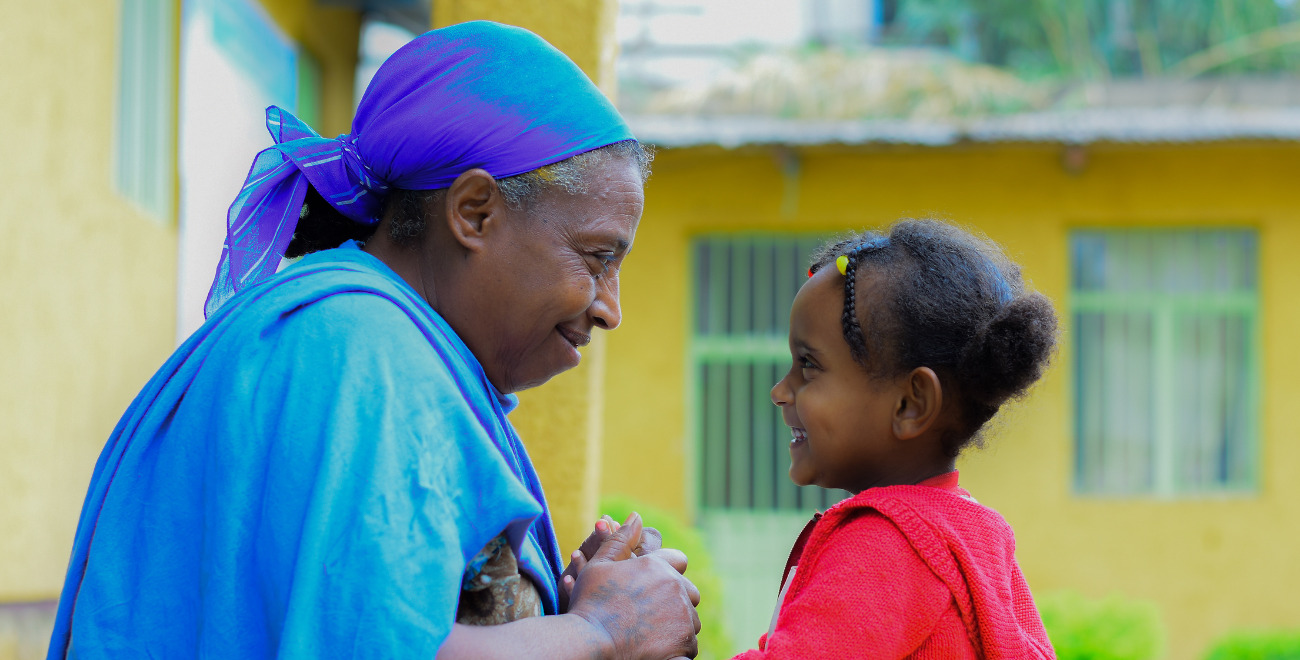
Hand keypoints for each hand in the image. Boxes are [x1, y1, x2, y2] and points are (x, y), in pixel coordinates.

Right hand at [567, 513, 701, 659]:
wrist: (590, 644)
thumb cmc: (590, 604)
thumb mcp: (599, 566)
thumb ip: (620, 539)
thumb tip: (636, 516)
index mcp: (658, 566)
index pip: (678, 560)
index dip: (667, 572)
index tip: (652, 587)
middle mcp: (676, 589)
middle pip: (690, 592)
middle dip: (676, 600)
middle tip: (651, 614)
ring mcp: (682, 619)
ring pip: (690, 620)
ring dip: (677, 625)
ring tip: (651, 634)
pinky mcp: (683, 646)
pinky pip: (689, 646)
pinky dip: (677, 649)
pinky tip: (656, 650)